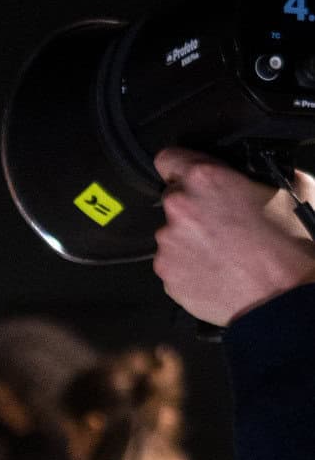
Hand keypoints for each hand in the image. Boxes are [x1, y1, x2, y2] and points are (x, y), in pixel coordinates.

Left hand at [153, 149, 314, 327]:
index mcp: (204, 179)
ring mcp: (169, 245)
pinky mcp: (167, 275)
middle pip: (174, 199)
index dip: (181, 166)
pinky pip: (173, 264)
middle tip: (223, 223)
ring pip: (172, 234)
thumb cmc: (290, 248)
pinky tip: (216, 270)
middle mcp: (179, 208)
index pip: (168, 158)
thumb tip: (253, 172)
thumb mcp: (291, 190)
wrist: (283, 300)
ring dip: (191, 239)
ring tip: (224, 252)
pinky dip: (189, 266)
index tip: (189, 175)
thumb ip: (260, 173)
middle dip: (194, 207)